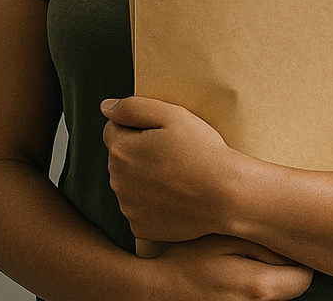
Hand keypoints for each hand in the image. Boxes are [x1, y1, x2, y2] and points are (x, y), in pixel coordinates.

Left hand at [102, 96, 237, 244]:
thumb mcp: (174, 116)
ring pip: (129, 184)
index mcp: (121, 151)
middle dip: (140, 153)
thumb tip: (106, 107)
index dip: (139, 127)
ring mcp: (127, 207)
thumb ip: (134, 108)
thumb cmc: (204, 153)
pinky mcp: (139, 226)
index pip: (114, 130)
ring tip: (177, 176)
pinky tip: (175, 196)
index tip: (164, 135)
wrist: (227, 196)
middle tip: (174, 154)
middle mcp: (117, 181)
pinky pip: (139, 208)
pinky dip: (152, 202)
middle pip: (120, 158)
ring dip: (144, 178)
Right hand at [147, 234, 311, 300]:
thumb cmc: (187, 261)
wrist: (152, 291)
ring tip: (242, 268)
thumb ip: (268, 244)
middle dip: (283, 272)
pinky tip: (234, 283)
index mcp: (259, 288)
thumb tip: (297, 249)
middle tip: (258, 255)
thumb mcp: (227, 239)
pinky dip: (250, 293)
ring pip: (275, 298)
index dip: (295, 260)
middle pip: (292, 291)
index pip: (304, 278)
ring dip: (268, 283)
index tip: (280, 248)